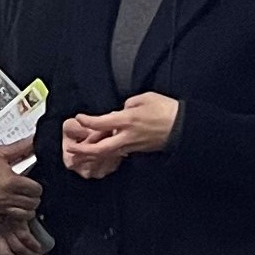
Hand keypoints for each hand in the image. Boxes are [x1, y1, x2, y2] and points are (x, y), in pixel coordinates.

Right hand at [0, 138, 39, 225]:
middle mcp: (5, 198)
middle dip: (32, 198)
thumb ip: (20, 148)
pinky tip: (7, 207)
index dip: (36, 187)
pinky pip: (6, 220)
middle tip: (28, 194)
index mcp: (11, 182)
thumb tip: (33, 140)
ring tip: (21, 203)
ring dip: (25, 210)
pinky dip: (9, 215)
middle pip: (32, 204)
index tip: (33, 186)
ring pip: (23, 215)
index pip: (36, 190)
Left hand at [62, 94, 180, 178]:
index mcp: (128, 120)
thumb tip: (119, 112)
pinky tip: (98, 154)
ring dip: (92, 156)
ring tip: (79, 156)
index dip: (87, 121)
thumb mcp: (145, 98)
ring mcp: (133, 145)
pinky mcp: (138, 150)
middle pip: (100, 148)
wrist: (183, 127)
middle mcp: (127, 136)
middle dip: (84, 151)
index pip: (101, 123)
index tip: (78, 118)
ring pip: (108, 153)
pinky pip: (118, 153)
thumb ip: (128, 104)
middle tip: (71, 150)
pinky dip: (106, 155)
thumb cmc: (166, 109)